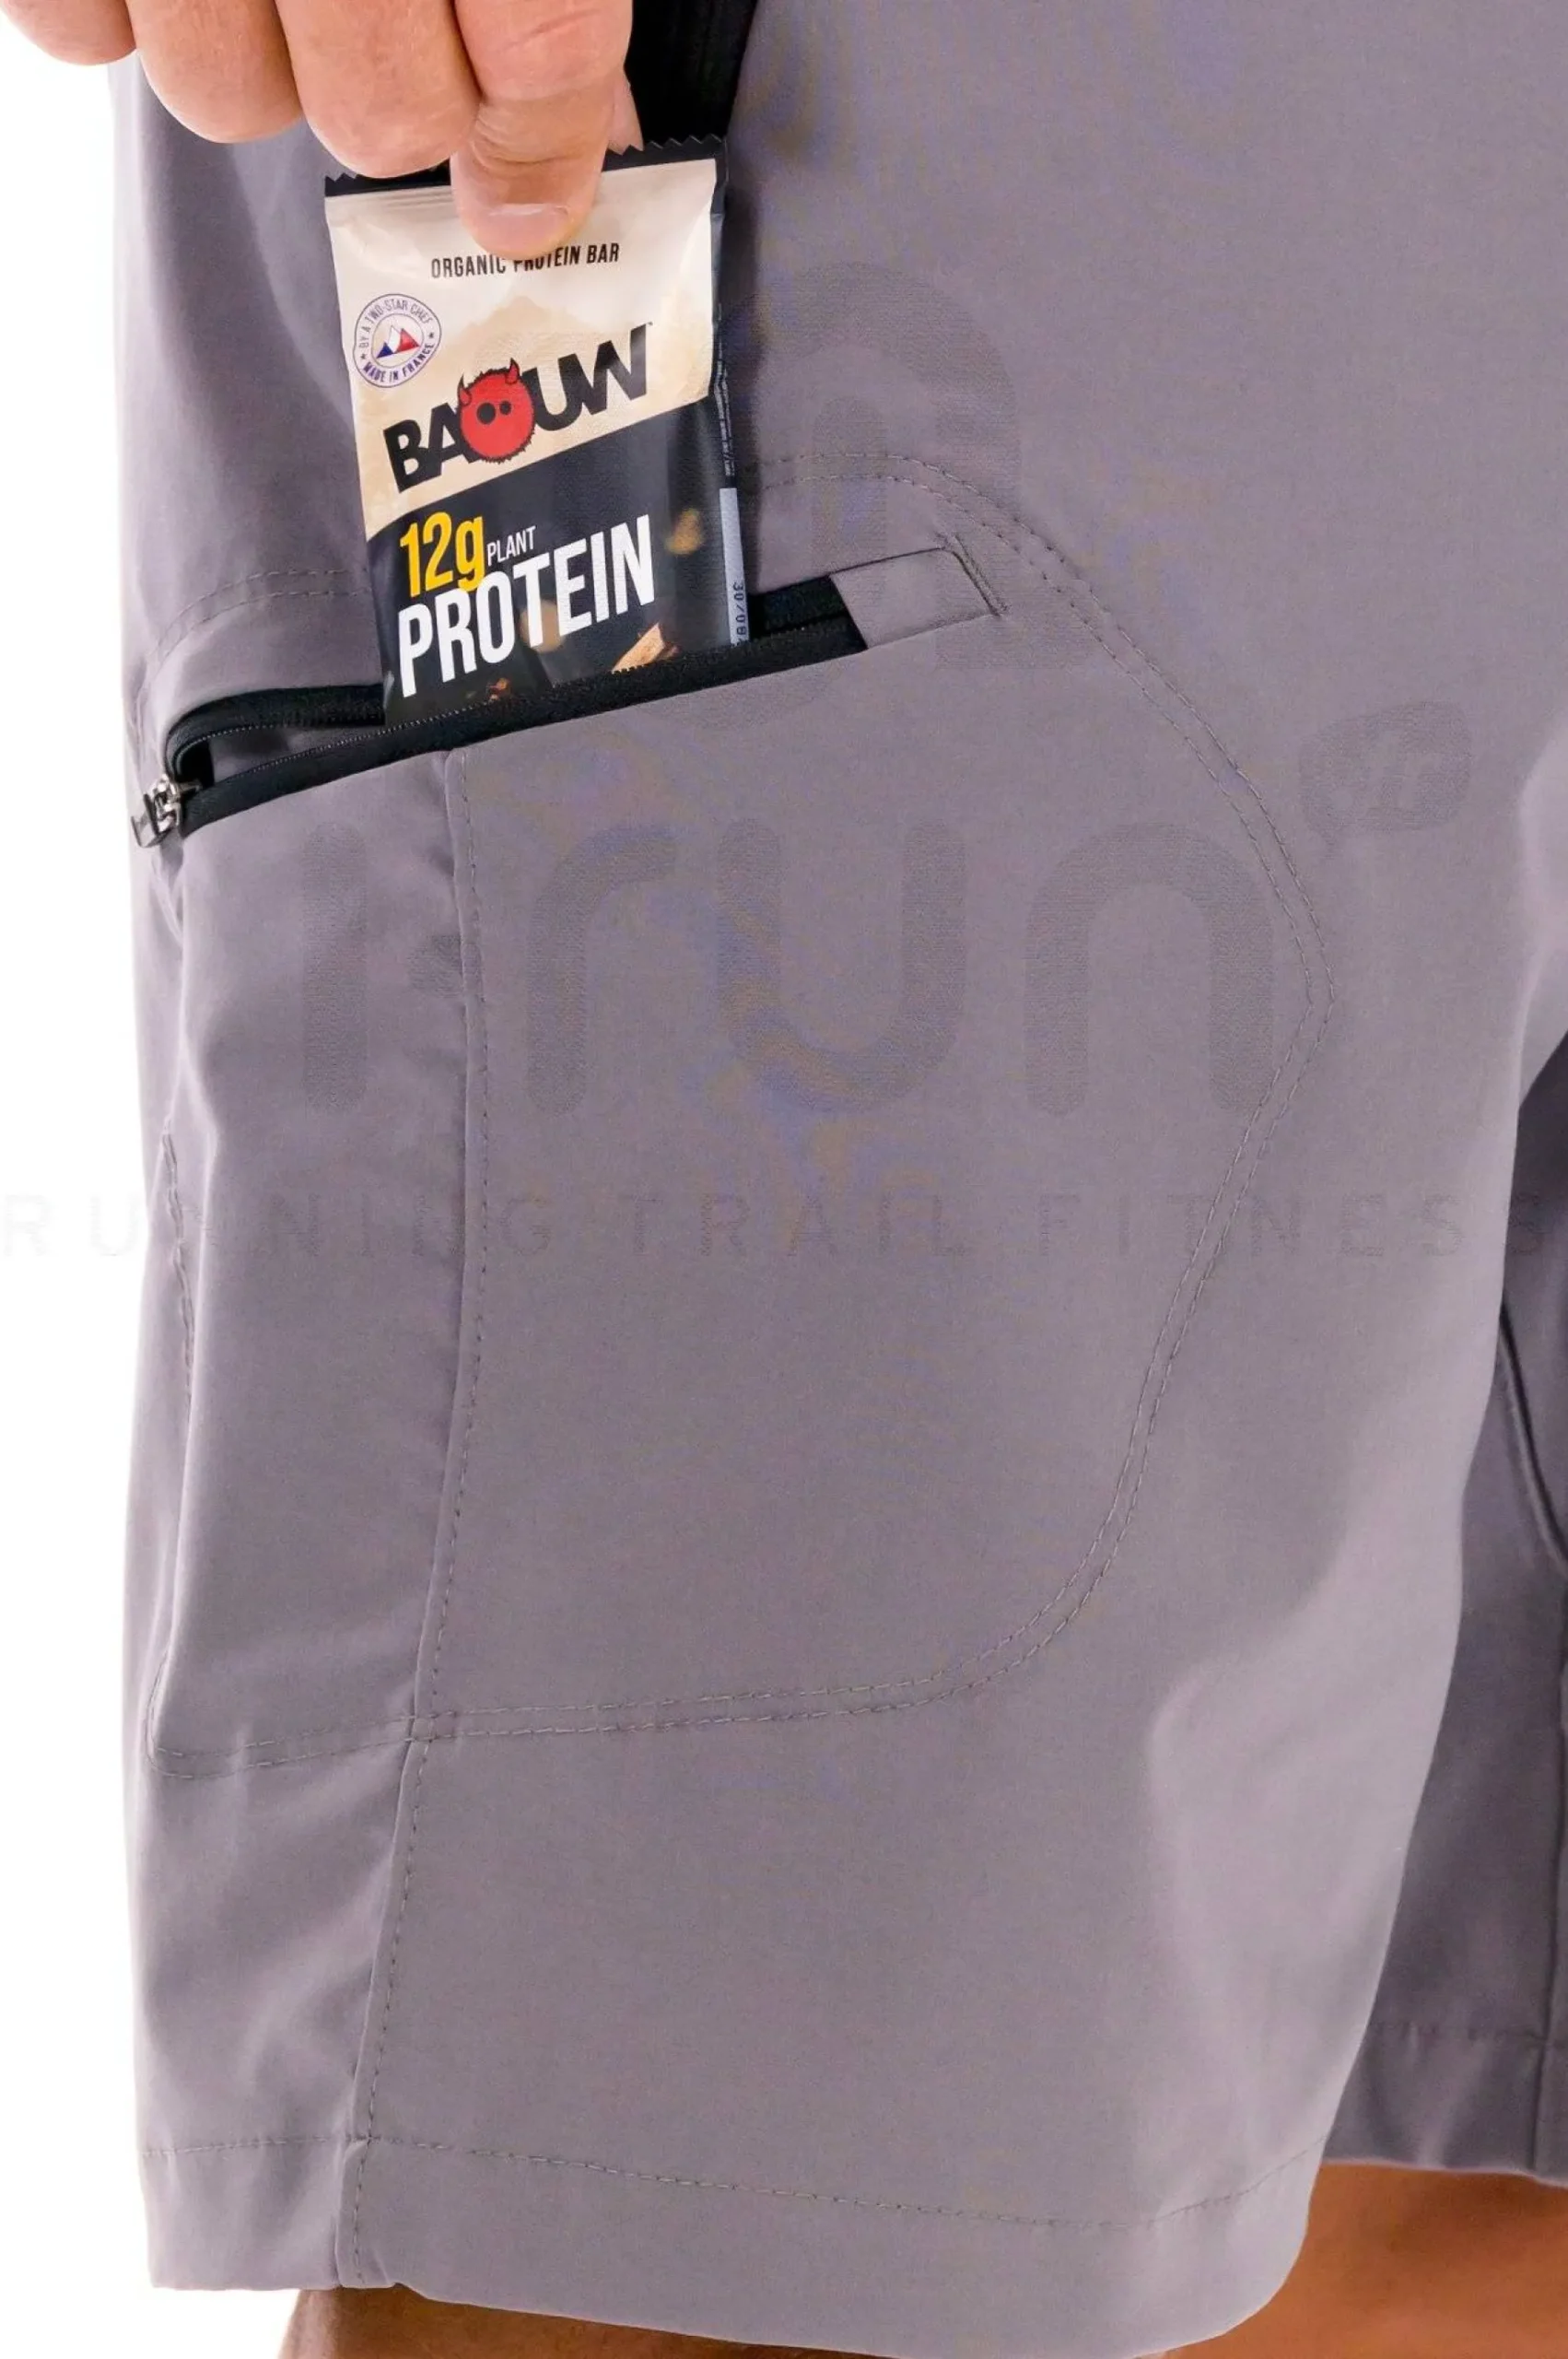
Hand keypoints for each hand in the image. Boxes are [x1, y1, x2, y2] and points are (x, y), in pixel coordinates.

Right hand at [1, 0, 640, 253]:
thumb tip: (585, 134)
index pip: (542, 62)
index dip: (551, 144)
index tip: (540, 193)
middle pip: (379, 110)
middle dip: (409, 104)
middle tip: (407, 43)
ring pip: (223, 96)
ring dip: (260, 62)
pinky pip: (75, 35)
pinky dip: (116, 14)